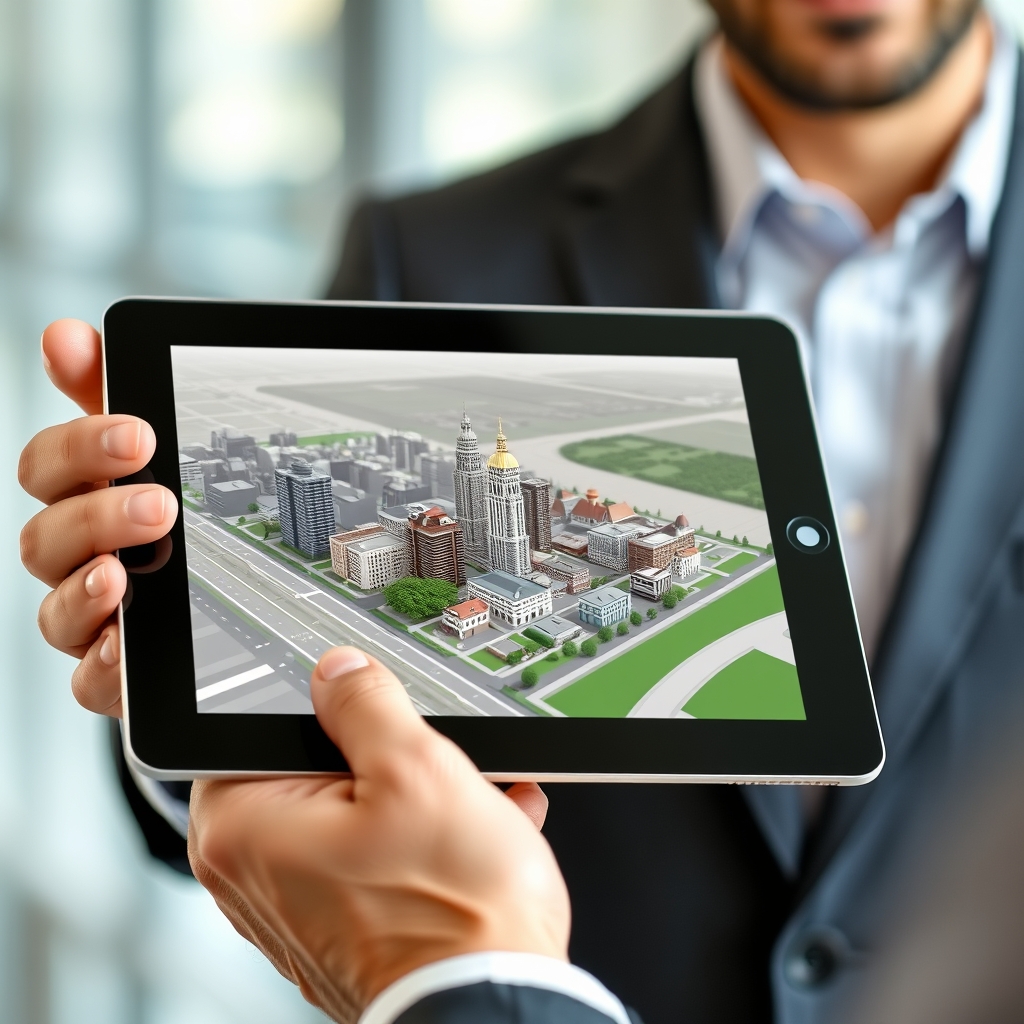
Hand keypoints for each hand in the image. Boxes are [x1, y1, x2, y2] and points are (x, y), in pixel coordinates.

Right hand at [19, 319, 177, 716]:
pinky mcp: (111, 674)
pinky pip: (90, 678)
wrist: (222, 616)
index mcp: (81, 500)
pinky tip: (129, 644)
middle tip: (159, 502)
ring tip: (127, 573)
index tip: (138, 432)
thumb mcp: (156, 456)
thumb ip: (111, 397)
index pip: (49, 467)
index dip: (80, 444)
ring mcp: (89, 618)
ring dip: (89, 586)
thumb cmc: (172, 524)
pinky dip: (105, 663)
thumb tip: (66, 334)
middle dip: (98, 514)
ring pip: (56, 607)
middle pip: (46, 536)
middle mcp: (75, 559)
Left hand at [189, 646, 569, 1023]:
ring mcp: (295, 909)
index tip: (371, 714)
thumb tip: (339, 671)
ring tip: (474, 798)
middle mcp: (252, 876)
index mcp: (242, 828)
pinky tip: (477, 831)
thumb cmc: (450, 910)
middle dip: (387, 758)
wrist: (494, 1003)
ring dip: (418, 797)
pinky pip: (372, 857)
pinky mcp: (338, 930)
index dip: (327, 713)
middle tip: (432, 761)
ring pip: (353, 812)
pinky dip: (421, 839)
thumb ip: (366, 704)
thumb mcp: (415, 767)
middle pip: (313, 770)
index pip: (255, 728)